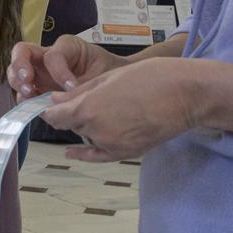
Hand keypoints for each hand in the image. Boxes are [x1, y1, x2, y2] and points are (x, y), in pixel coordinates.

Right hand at [8, 35, 124, 97]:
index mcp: (66, 47)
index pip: (53, 55)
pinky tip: (31, 105)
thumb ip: (83, 84)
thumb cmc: (108, 73)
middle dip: (21, 66)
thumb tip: (68, 95)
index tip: (72, 87)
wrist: (115, 83)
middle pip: (22, 52)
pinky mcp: (37, 89)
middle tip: (28, 82)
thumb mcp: (101, 74)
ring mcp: (39, 72)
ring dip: (17, 82)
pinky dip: (23, 98)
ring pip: (15, 71)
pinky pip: (22, 92)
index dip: (59, 71)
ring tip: (28, 94)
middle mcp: (47, 56)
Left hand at [41, 58, 199, 162]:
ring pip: (86, 135)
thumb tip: (55, 99)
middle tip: (72, 102)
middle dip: (68, 114)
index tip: (45, 104)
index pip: (55, 115)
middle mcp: (97, 130)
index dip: (48, 109)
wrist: (186, 94)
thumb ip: (79, 92)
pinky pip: (98, 155)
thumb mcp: (108, 77)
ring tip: (98, 109)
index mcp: (88, 109)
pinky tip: (71, 151)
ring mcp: (112, 144)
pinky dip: (84, 153)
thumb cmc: (149, 76)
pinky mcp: (128, 152)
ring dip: (84, 125)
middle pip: (70, 124)